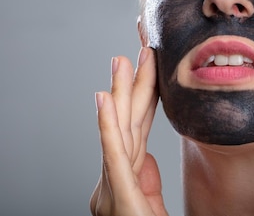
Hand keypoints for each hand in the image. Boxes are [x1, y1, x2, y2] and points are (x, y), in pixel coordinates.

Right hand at [90, 49, 168, 215]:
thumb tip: (147, 157)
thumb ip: (147, 180)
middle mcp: (114, 180)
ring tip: (121, 60)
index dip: (144, 98)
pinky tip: (103, 98)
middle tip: (139, 52)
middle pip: (128, 125)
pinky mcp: (118, 197)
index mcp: (125, 180)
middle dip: (134, 86)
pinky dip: (107, 125)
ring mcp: (111, 190)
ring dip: (120, 92)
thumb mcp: (149, 204)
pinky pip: (114, 156)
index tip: (150, 70)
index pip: (137, 132)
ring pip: (119, 132)